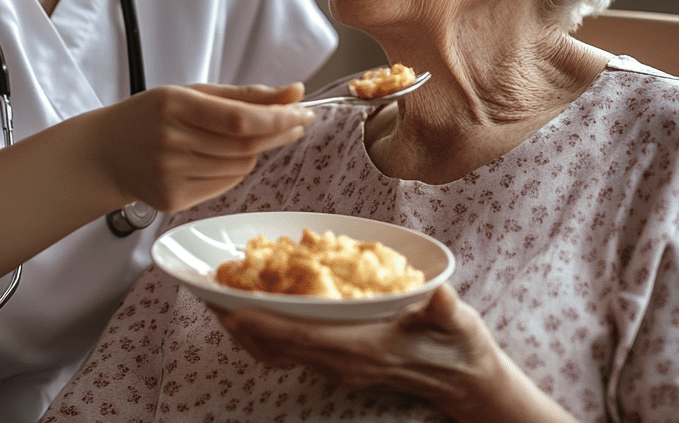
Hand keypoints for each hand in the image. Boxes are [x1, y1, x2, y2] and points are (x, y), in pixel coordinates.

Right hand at [93, 83, 313, 213]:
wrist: (105, 152)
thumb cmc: (152, 115)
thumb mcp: (191, 93)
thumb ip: (244, 95)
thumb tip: (295, 91)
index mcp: (174, 106)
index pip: (240, 119)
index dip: (278, 118)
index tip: (304, 111)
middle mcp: (171, 142)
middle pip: (245, 145)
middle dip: (278, 132)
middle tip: (297, 121)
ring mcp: (170, 175)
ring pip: (239, 167)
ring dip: (254, 151)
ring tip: (245, 137)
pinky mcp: (172, 201)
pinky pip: (224, 185)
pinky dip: (234, 170)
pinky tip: (222, 158)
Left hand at [215, 285, 578, 422]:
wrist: (467, 382)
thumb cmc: (461, 347)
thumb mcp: (460, 325)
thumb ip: (447, 312)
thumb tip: (441, 296)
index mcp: (365, 350)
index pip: (307, 338)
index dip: (269, 325)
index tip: (235, 311)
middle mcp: (346, 363)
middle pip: (284, 347)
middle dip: (246, 325)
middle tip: (211, 299)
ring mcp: (342, 368)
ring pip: (285, 351)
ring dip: (253, 331)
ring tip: (221, 306)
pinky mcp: (342, 364)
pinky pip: (296, 351)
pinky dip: (270, 335)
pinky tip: (256, 318)